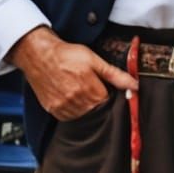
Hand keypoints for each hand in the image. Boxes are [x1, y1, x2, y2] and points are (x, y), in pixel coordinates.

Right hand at [11, 27, 136, 120]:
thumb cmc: (66, 55)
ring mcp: (63, 107)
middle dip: (97, 101)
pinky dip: (73, 110)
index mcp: (89, 88)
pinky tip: (70, 96)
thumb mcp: (94, 60)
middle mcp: (76, 100)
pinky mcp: (53, 110)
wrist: (39, 55)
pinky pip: (69, 117)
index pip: (108, 103)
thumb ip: (115, 75)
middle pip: (96, 110)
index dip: (108, 96)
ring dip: (85, 107)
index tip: (104, 88)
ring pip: (83, 115)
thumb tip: (134, 85)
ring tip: (79, 90)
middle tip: (90, 87)